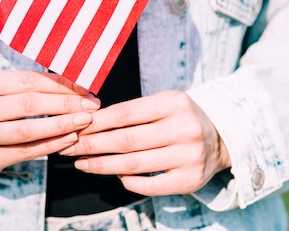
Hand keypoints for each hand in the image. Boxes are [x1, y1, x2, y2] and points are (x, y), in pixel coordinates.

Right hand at [0, 70, 99, 176]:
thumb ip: (26, 83)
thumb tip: (73, 82)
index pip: (25, 81)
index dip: (58, 84)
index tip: (84, 87)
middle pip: (28, 104)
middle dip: (65, 104)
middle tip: (91, 105)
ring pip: (27, 130)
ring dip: (62, 125)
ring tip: (85, 121)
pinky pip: (25, 153)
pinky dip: (51, 145)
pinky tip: (69, 138)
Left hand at [60, 90, 230, 195]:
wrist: (220, 137)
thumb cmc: (179, 117)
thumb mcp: (162, 102)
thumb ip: (133, 111)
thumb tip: (91, 122)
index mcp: (172, 102)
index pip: (125, 113)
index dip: (96, 122)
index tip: (75, 126)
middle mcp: (182, 128)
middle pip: (126, 139)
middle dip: (92, 144)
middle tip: (68, 146)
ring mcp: (188, 156)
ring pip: (134, 163)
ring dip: (102, 165)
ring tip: (82, 163)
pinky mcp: (190, 180)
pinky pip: (151, 185)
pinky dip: (129, 181)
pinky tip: (114, 176)